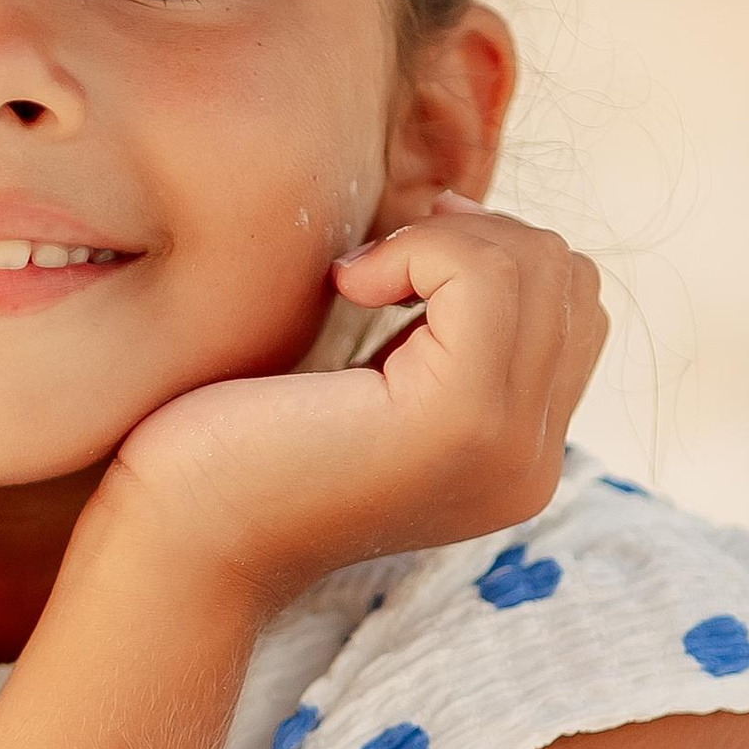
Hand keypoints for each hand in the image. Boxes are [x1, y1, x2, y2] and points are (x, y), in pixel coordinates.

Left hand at [99, 197, 606, 610]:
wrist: (175, 537)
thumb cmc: (235, 449)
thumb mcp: (370, 382)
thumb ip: (439, 334)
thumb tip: (467, 212)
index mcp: (516, 458)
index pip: (574, 309)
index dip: (490, 257)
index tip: (394, 267)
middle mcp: (532, 465)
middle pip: (569, 277)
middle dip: (475, 238)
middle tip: (376, 267)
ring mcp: (506, 447)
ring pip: (538, 266)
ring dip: (442, 240)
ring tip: (358, 281)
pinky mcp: (458, 420)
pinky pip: (486, 276)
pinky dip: (417, 249)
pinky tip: (346, 287)